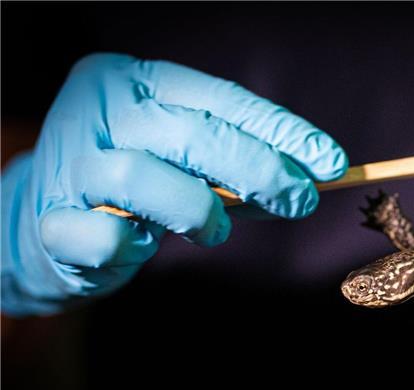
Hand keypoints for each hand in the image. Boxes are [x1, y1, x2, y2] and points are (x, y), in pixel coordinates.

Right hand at [1, 53, 347, 315]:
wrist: (42, 220)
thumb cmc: (136, 185)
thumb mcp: (188, 158)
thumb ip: (239, 160)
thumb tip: (314, 173)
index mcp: (135, 80)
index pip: (221, 99)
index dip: (281, 131)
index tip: (331, 161)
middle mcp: (99, 111)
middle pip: (192, 133)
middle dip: (260, 169)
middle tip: (301, 200)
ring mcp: (69, 164)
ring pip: (143, 178)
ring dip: (198, 210)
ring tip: (216, 231)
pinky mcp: (52, 221)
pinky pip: (106, 236)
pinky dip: (136, 246)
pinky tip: (142, 245)